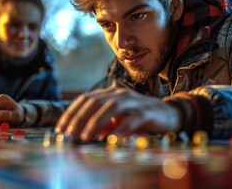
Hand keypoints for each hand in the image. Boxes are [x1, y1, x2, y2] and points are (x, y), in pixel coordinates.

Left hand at [55, 87, 180, 141]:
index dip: (71, 113)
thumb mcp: (118, 119)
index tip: (61, 129)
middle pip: (95, 102)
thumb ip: (103, 122)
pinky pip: (132, 119)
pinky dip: (121, 128)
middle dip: (79, 118)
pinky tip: (112, 138)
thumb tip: (85, 131)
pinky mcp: (147, 112)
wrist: (170, 113)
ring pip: (111, 107)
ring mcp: (134, 102)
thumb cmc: (141, 117)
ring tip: (86, 137)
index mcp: (111, 94)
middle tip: (70, 135)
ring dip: (96, 123)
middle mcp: (120, 94)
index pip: (86, 99)